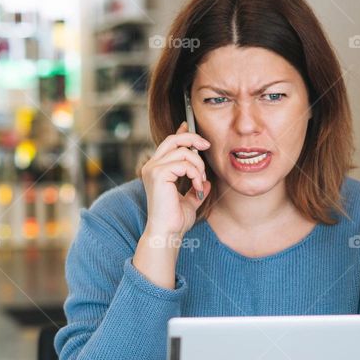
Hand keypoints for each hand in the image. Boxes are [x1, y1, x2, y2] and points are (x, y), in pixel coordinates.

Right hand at [139, 121, 210, 237]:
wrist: (167, 233)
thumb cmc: (175, 221)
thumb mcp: (189, 201)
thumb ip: (195, 189)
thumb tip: (206, 182)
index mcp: (156, 170)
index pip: (169, 143)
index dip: (181, 132)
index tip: (190, 126)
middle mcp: (151, 167)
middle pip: (173, 139)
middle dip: (193, 139)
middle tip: (207, 146)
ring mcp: (153, 169)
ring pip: (183, 152)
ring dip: (198, 166)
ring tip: (200, 182)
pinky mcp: (158, 174)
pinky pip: (184, 164)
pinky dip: (195, 174)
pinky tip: (197, 187)